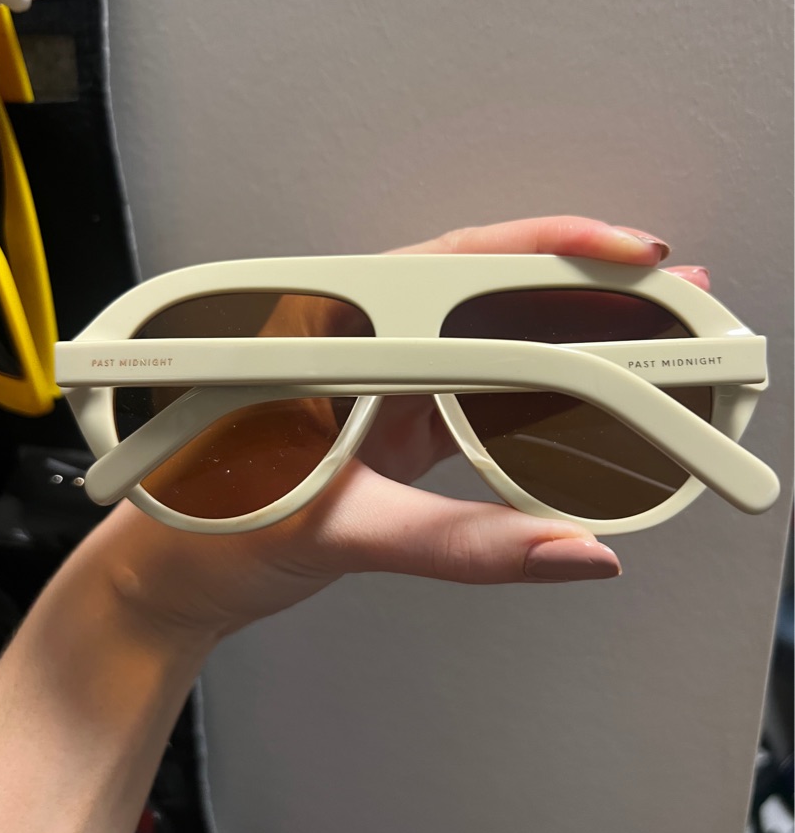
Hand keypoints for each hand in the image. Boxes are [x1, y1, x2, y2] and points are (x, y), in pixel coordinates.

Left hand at [94, 216, 709, 648]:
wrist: (166, 577)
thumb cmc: (208, 532)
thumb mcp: (342, 534)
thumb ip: (462, 545)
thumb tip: (568, 546)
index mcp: (331, 332)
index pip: (457, 270)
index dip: (550, 255)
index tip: (624, 259)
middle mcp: (361, 342)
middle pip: (490, 301)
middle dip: (583, 299)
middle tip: (666, 307)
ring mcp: (381, 383)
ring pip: (492, 347)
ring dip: (567, 349)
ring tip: (644, 352)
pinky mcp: (392, 423)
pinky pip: (479, 399)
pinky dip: (538, 403)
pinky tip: (584, 406)